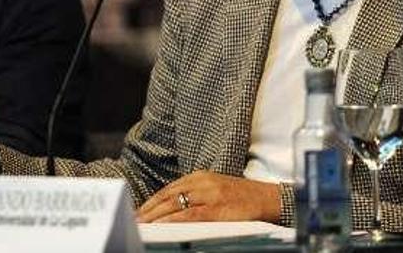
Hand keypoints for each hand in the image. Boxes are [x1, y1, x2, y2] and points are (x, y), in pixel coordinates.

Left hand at [137, 171, 281, 222]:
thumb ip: (194, 194)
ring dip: (155, 215)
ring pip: (174, 204)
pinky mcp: (216, 208)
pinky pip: (189, 215)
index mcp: (199, 176)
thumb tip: (172, 207)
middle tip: (135, 219)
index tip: (139, 211)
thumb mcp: (214, 189)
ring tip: (143, 224)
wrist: (267, 199)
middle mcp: (201, 182)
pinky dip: (173, 220)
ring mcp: (208, 194)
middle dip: (148, 209)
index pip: (168, 189)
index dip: (151, 201)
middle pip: (167, 195)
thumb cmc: (242, 197)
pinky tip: (162, 225)